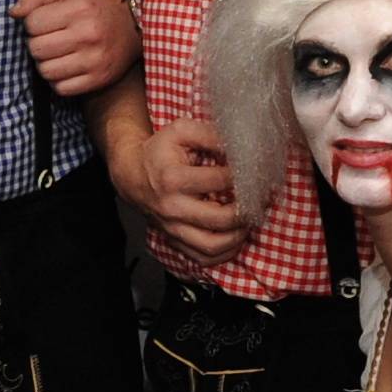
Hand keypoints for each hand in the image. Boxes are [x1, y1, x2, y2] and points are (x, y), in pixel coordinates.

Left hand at [13, 0, 136, 98]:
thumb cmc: (92, 7)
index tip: (45, 23)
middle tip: (50, 40)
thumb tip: (13, 13)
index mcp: (79, 8)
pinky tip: (67, 68)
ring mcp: (94, 59)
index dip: (33, 24)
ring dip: (46, 64)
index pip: (32, 23)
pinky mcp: (98, 79)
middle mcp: (88, 34)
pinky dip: (58, 81)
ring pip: (45, 71)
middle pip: (36, 49)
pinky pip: (60, 88)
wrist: (132, 26)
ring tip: (58, 54)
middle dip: (37, 44)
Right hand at [110, 114, 244, 262]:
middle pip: (221, 219)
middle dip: (247, 210)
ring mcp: (173, 229)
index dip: (243, 175)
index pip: (220, 180)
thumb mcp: (181, 131)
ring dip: (239, 236)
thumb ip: (210, 135)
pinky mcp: (174, 241)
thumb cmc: (159, 153)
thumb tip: (240, 146)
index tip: (255, 172)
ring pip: (213, 246)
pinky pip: (204, 259)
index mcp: (173, 179)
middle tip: (260, 199)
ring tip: (248, 220)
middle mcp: (172, 208)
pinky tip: (234, 237)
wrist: (131, 176)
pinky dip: (224, 253)